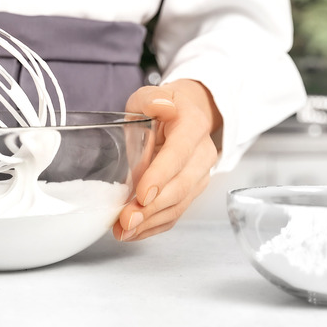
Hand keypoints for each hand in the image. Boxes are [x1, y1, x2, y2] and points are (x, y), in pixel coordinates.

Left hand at [113, 79, 221, 240]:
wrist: (186, 115)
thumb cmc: (163, 107)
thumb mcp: (151, 95)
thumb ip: (151, 99)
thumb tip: (159, 106)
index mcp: (192, 126)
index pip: (179, 153)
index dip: (161, 175)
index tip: (143, 194)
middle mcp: (202, 154)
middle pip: (181, 186)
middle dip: (153, 208)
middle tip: (127, 219)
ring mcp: (199, 176)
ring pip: (179, 205)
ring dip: (151, 222)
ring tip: (124, 230)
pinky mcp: (191, 192)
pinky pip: (175, 214)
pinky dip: (153, 226)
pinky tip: (133, 232)